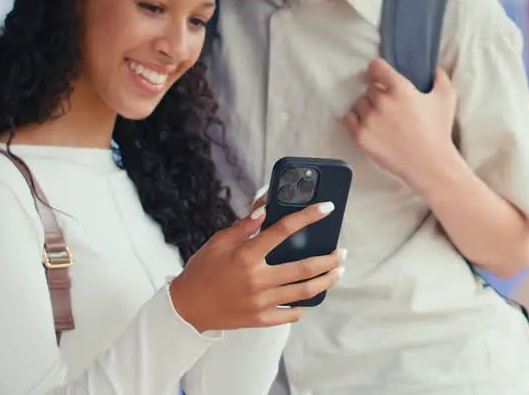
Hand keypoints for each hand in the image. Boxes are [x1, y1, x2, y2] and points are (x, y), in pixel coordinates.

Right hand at [169, 200, 344, 332]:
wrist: (186, 308)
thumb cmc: (202, 270)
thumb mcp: (219, 242)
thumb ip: (244, 226)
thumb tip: (266, 209)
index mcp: (246, 255)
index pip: (283, 230)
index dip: (307, 216)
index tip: (326, 209)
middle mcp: (257, 279)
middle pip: (303, 268)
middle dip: (329, 259)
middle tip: (342, 252)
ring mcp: (260, 302)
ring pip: (303, 292)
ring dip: (325, 281)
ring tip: (337, 272)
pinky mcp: (260, 319)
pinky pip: (290, 314)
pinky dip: (303, 306)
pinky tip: (310, 297)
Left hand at [343, 58, 458, 188]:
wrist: (430, 165)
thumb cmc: (439, 132)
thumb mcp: (447, 98)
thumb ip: (440, 77)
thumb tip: (434, 67)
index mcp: (400, 89)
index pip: (376, 67)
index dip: (379, 69)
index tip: (381, 75)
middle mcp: (382, 102)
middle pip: (370, 88)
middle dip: (379, 93)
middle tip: (391, 105)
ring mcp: (369, 121)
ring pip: (360, 103)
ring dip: (369, 107)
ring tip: (383, 119)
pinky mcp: (361, 137)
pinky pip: (349, 119)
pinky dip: (357, 120)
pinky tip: (370, 125)